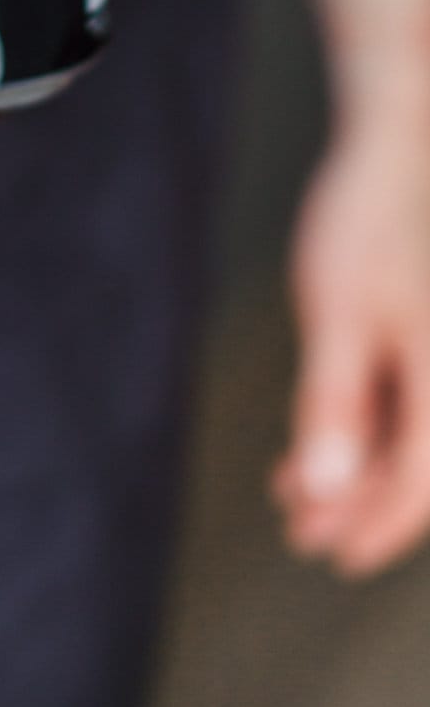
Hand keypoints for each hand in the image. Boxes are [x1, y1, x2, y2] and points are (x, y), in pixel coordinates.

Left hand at [273, 128, 429, 574]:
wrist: (385, 152)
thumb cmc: (363, 226)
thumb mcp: (336, 315)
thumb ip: (333, 401)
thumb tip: (326, 487)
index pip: (421, 478)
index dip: (379, 523)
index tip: (333, 553)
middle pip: (414, 465)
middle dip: (358, 505)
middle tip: (299, 536)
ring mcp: (426, 356)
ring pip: (400, 436)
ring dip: (351, 471)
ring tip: (290, 498)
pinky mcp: (409, 336)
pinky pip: (391, 403)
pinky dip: (353, 431)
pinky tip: (307, 445)